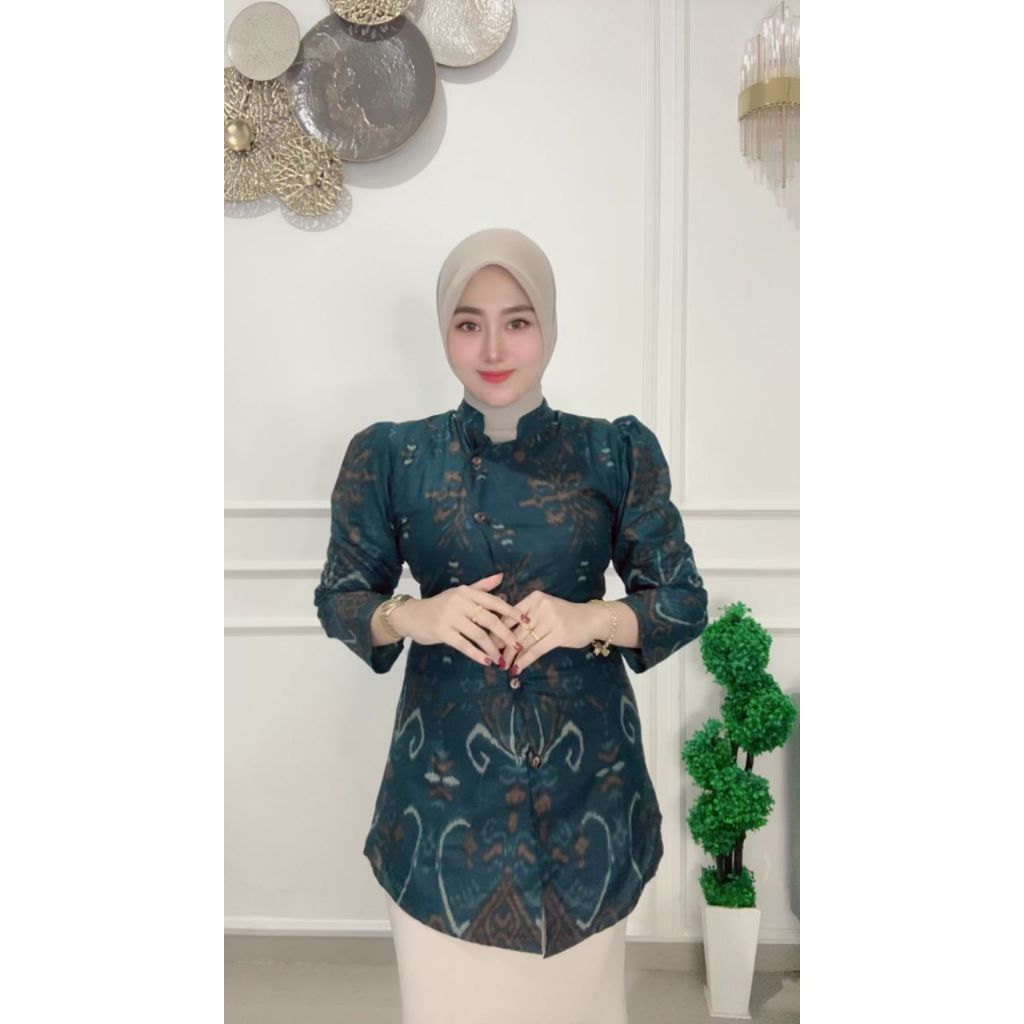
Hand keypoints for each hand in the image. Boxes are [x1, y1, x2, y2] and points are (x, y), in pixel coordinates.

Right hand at [397, 572, 528, 667]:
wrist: (412, 615)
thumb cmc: (440, 605)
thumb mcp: (460, 593)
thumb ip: (481, 587)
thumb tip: (501, 576)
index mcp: (467, 592)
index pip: (494, 601)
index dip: (511, 612)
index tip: (526, 621)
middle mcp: (459, 602)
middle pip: (489, 619)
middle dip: (505, 634)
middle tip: (517, 645)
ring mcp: (450, 617)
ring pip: (478, 635)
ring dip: (492, 648)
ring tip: (502, 658)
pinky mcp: (442, 632)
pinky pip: (464, 645)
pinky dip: (477, 654)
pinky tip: (486, 661)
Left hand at [497, 592, 604, 673]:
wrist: (592, 619)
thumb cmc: (565, 615)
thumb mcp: (545, 609)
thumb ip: (527, 618)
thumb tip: (502, 635)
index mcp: (534, 598)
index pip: (510, 615)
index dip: (498, 630)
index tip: (487, 642)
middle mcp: (541, 606)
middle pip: (516, 630)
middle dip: (503, 646)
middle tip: (493, 657)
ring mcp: (551, 619)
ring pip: (525, 641)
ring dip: (512, 656)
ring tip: (503, 666)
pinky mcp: (559, 634)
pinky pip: (537, 649)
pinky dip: (525, 661)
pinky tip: (517, 669)